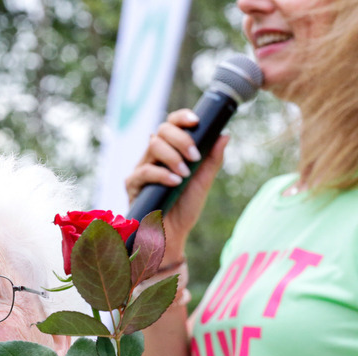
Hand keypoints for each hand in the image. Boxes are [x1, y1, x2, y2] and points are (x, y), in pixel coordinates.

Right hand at [125, 109, 228, 260]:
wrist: (171, 235)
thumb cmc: (185, 208)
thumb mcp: (203, 182)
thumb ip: (212, 159)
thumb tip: (224, 134)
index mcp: (169, 151)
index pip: (171, 124)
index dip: (182, 117)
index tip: (196, 121)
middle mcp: (153, 156)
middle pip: (162, 130)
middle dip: (181, 139)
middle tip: (194, 156)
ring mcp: (141, 168)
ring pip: (153, 145)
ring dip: (173, 157)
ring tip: (185, 174)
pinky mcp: (132, 184)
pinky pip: (145, 171)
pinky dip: (162, 174)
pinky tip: (174, 182)